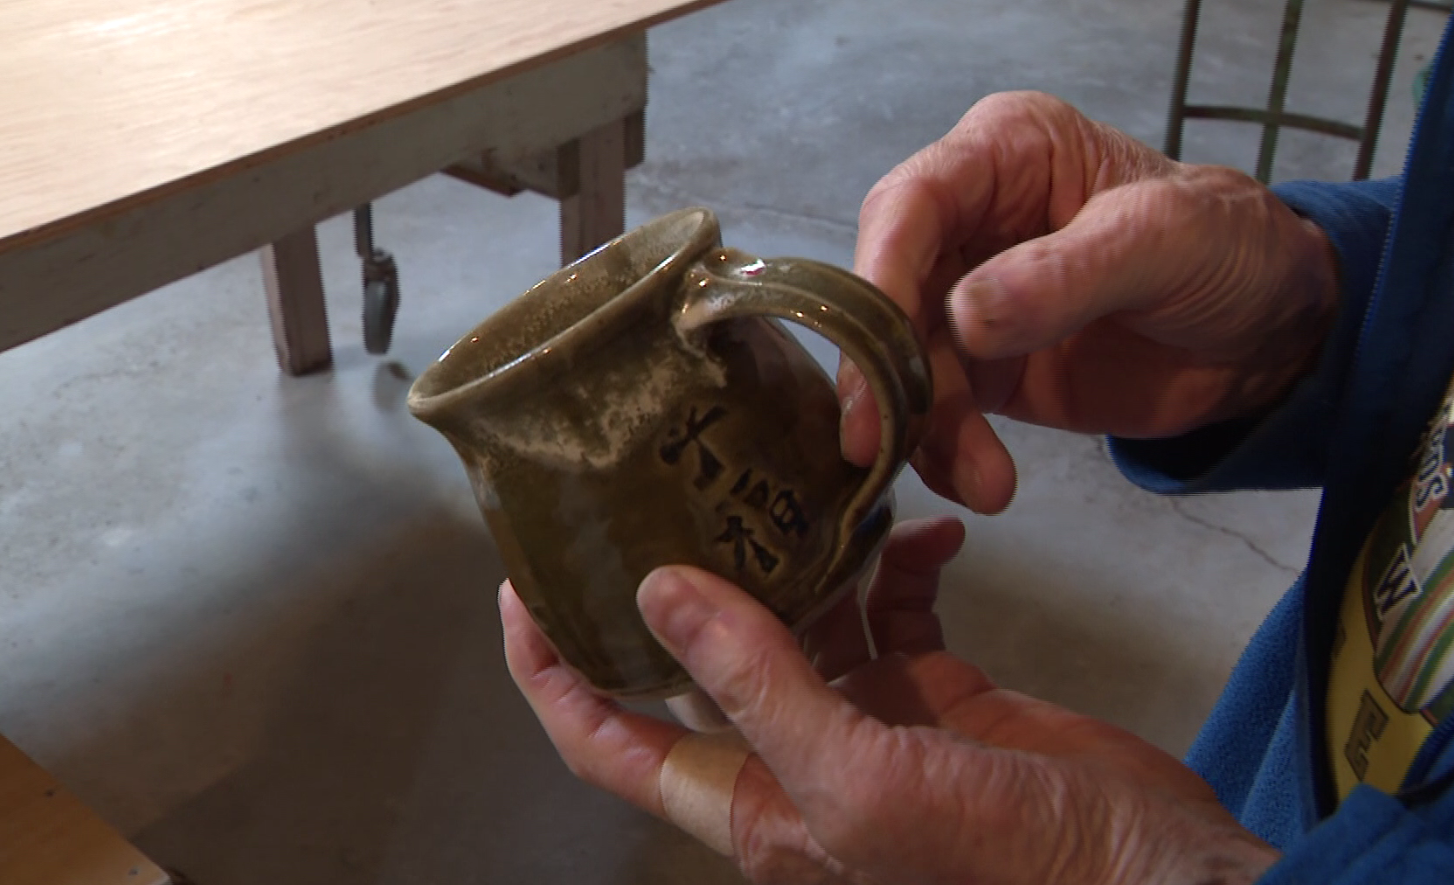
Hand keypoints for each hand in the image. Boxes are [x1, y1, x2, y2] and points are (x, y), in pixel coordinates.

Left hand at [502, 518, 1279, 883]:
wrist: (1151, 875)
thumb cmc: (1014, 868)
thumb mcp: (863, 781)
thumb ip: (761, 686)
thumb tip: (660, 594)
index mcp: (752, 806)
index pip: (608, 740)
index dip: (552, 671)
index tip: (523, 588)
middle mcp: (795, 764)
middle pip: (697, 663)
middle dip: (672, 582)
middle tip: (655, 489)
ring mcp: (867, 725)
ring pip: (799, 619)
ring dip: (798, 555)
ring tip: (793, 481)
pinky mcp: (935, 693)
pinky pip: (894, 611)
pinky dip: (901, 565)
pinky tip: (924, 530)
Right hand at [839, 91, 1338, 512]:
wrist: (1274, 336)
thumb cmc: (1231, 251)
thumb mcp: (1166, 242)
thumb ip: (1066, 275)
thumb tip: (965, 317)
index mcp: (1002, 155)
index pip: (910, 205)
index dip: (880, 275)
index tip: (876, 349)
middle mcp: (966, 223)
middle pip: (886, 292)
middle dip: (883, 370)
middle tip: (877, 441)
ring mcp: (967, 302)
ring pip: (905, 364)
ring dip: (927, 429)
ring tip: (985, 483)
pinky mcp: (981, 371)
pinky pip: (938, 412)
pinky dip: (948, 454)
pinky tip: (987, 484)